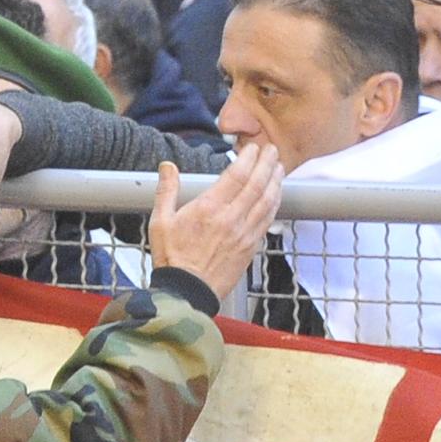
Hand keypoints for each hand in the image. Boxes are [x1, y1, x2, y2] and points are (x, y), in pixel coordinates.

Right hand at [146, 145, 287, 305]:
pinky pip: (268, 220)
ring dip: (275, 182)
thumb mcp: (160, 221)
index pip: (236, 175)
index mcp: (208, 208)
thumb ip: (167, 190)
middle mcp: (230, 219)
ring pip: (267, 201)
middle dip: (267, 164)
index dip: (249, 159)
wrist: (187, 292)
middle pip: (256, 184)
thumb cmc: (172, 258)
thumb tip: (167, 166)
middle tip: (272, 150)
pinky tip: (276, 196)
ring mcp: (244, 234)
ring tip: (279, 168)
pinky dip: (274, 204)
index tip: (253, 148)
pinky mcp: (251, 247)